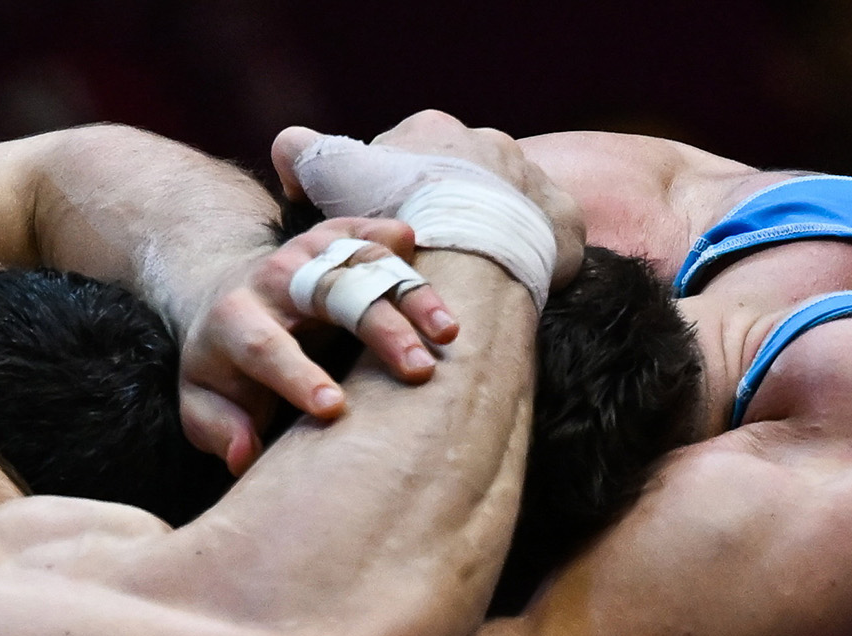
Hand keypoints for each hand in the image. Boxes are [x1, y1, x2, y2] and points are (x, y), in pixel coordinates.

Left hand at [179, 216, 459, 472]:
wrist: (225, 299)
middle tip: (419, 370)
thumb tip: (244, 454)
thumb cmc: (223, 368)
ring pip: (362, 261)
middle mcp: (272, 279)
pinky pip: (368, 231)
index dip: (297, 376)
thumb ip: (217, 430)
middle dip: (378, 329)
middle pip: (330, 294)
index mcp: (233, 322)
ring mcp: (306, 253)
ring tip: (449, 333)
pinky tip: (427, 256)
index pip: (264, 346)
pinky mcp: (333, 237)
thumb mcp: (202, 403)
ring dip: (409, 293)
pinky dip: (396, 239)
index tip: (333, 408)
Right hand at [272, 110, 584, 290]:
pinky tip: (508, 288)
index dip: (388, 200)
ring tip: (467, 284)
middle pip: (457, 184)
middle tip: (425, 264)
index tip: (385, 238)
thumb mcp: (333, 174)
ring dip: (487, 238)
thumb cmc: (397, 211)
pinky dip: (530, 260)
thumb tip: (289, 155)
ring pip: (504, 209)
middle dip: (442, 217)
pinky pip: (547, 238)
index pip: (404, 159)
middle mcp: (487, 142)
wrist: (469, 255)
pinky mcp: (562, 218)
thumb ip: (303, 154)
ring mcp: (530, 177)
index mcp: (433, 130)